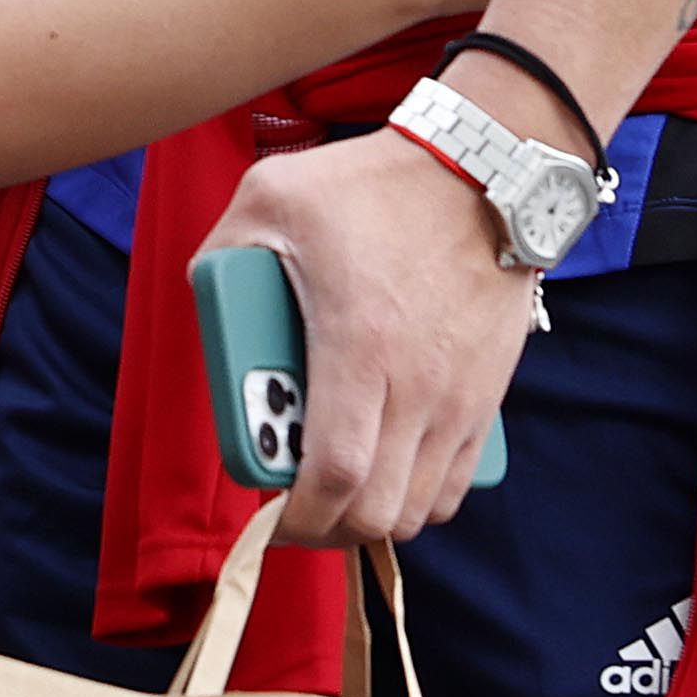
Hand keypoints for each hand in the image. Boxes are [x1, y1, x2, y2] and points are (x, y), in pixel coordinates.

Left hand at [201, 127, 534, 545]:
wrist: (484, 170)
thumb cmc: (375, 184)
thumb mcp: (275, 196)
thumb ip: (224, 248)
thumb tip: (208, 295)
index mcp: (358, 345)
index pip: (334, 474)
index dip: (299, 515)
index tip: (271, 511)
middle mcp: (417, 385)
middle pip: (377, 510)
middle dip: (327, 527)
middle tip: (296, 504)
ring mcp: (460, 397)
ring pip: (419, 509)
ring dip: (373, 516)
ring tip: (341, 489)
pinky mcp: (487, 395)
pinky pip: (456, 484)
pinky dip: (419, 498)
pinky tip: (391, 472)